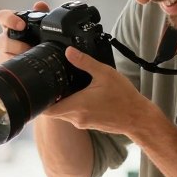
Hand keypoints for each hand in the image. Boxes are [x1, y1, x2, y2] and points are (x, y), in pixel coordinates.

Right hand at [0, 1, 49, 64]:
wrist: (46, 57)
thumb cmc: (42, 38)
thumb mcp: (45, 25)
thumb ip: (43, 14)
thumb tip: (39, 5)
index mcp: (11, 25)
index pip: (2, 17)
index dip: (9, 20)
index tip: (22, 25)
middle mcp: (5, 38)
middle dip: (13, 44)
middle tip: (28, 47)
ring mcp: (4, 54)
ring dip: (13, 57)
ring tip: (27, 58)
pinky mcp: (6, 66)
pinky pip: (3, 67)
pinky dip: (13, 67)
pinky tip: (24, 68)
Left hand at [41, 47, 157, 136]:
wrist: (137, 117)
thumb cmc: (123, 97)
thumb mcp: (104, 73)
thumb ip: (84, 62)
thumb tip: (68, 52)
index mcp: (77, 106)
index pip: (47, 110)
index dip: (40, 102)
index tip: (39, 90)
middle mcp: (76, 118)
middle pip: (54, 112)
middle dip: (52, 99)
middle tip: (53, 84)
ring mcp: (82, 123)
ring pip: (64, 114)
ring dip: (63, 103)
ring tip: (68, 88)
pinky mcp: (89, 125)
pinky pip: (75, 116)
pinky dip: (74, 107)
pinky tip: (82, 95)